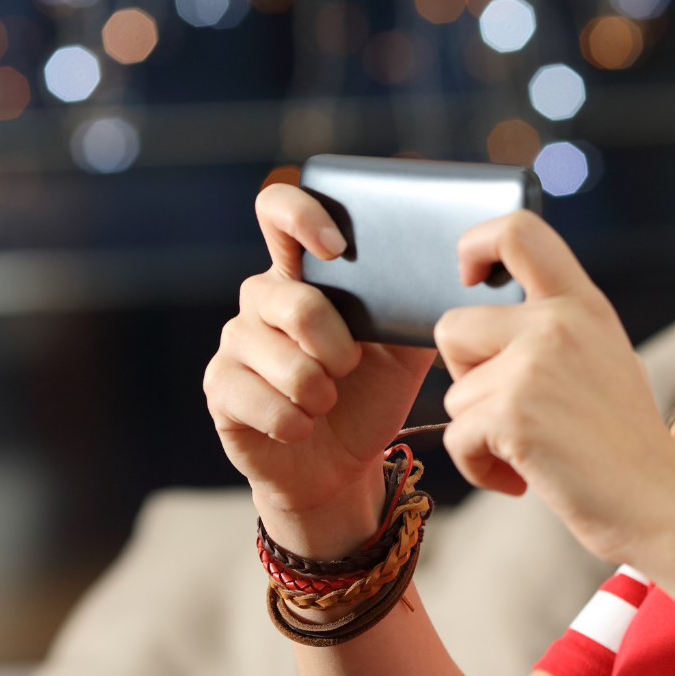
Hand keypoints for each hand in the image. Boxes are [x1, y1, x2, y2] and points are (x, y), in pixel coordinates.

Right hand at [204, 183, 436, 555]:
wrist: (341, 465)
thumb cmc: (372, 393)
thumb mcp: (405, 347)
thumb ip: (418, 304)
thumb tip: (454, 269)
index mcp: (304, 272)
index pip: (278, 210)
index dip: (302, 215)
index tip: (337, 247)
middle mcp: (261, 297)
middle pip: (294, 301)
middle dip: (337, 346)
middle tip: (351, 367)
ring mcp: (235, 341)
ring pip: (282, 359)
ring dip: (319, 391)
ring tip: (327, 401)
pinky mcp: (219, 387)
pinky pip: (259, 400)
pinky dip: (295, 421)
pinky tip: (302, 426)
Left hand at [435, 211, 674, 566]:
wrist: (660, 504)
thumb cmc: (625, 444)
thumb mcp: (603, 357)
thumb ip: (554, 328)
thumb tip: (487, 313)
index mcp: (582, 304)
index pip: (518, 230)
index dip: (475, 244)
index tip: (468, 276)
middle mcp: (558, 323)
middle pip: (453, 326)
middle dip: (465, 378)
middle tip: (513, 411)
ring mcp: (533, 365)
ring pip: (453, 393)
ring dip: (478, 433)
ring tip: (532, 451)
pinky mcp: (512, 413)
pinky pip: (456, 438)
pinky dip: (480, 468)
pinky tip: (524, 477)